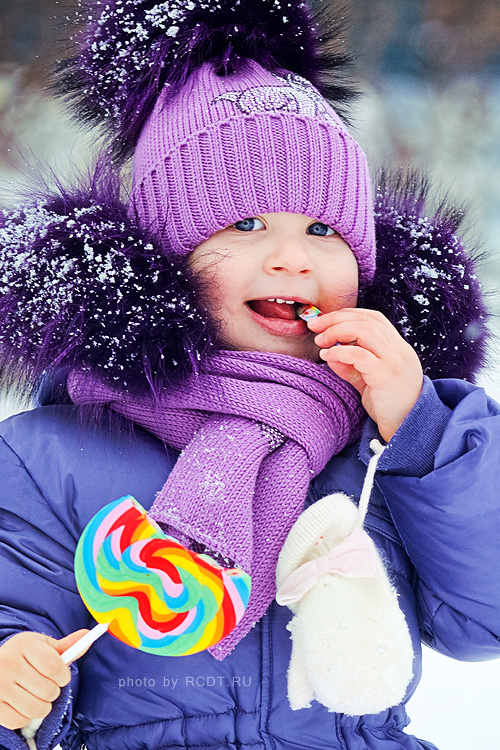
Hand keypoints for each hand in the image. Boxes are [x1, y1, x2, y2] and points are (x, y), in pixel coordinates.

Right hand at [0, 629, 88, 729]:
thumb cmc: (23, 656)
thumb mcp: (42, 646)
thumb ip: (66, 646)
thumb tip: (87, 636)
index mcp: (24, 645)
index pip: (54, 666)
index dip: (63, 675)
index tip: (61, 676)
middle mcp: (8, 664)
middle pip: (48, 690)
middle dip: (54, 691)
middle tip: (45, 684)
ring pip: (36, 708)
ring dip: (43, 706)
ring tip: (37, 695)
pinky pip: (20, 720)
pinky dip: (27, 716)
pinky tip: (23, 704)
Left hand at [308, 308, 422, 441]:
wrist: (408, 429)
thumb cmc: (388, 405)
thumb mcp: (366, 381)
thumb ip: (349, 366)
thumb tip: (328, 353)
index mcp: (397, 347)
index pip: (372, 318)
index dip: (347, 314)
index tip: (325, 320)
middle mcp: (399, 350)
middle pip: (366, 320)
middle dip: (336, 319)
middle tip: (314, 326)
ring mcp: (395, 361)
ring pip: (364, 331)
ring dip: (336, 331)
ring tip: (320, 341)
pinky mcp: (386, 375)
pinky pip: (360, 355)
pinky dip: (340, 352)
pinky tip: (327, 355)